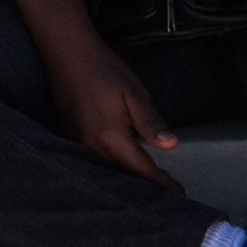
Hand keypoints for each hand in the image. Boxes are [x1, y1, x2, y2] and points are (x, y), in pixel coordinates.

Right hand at [49, 42, 178, 186]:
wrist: (68, 54)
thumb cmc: (104, 71)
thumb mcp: (134, 94)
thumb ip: (151, 123)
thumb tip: (172, 145)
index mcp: (110, 138)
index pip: (141, 171)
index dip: (161, 184)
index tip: (178, 192)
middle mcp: (91, 147)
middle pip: (123, 177)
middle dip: (147, 186)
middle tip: (168, 190)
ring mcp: (78, 144)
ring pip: (108, 172)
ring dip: (129, 179)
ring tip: (151, 181)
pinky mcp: (72, 139)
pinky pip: (95, 162)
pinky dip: (113, 168)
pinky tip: (125, 164)